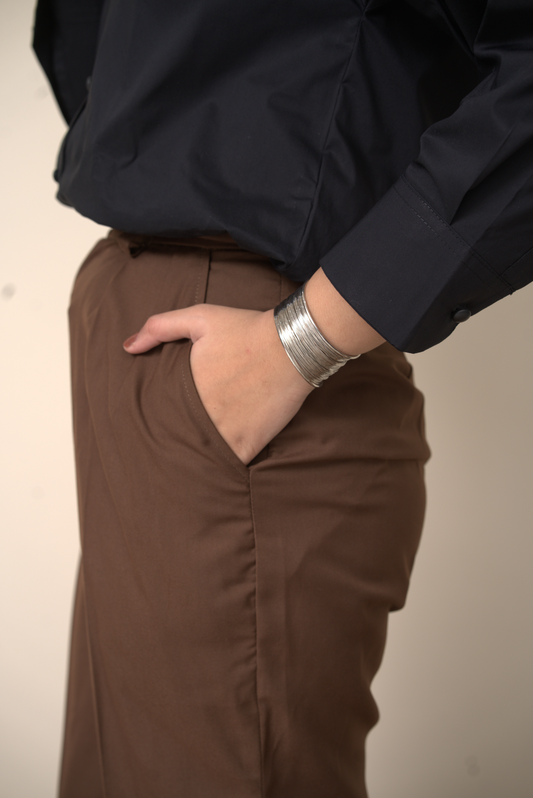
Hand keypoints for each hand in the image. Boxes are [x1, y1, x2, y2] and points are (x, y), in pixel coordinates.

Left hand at [123, 304, 313, 464]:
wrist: (292, 345)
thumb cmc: (246, 328)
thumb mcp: (199, 317)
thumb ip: (159, 327)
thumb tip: (128, 347)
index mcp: (184, 390)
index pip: (161, 414)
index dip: (160, 421)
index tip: (160, 425)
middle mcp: (202, 415)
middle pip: (179, 438)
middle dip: (176, 442)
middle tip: (171, 451)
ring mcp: (226, 432)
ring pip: (202, 455)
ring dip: (197, 457)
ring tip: (192, 465)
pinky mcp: (249, 443)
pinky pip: (230, 464)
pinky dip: (225, 465)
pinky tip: (220, 465)